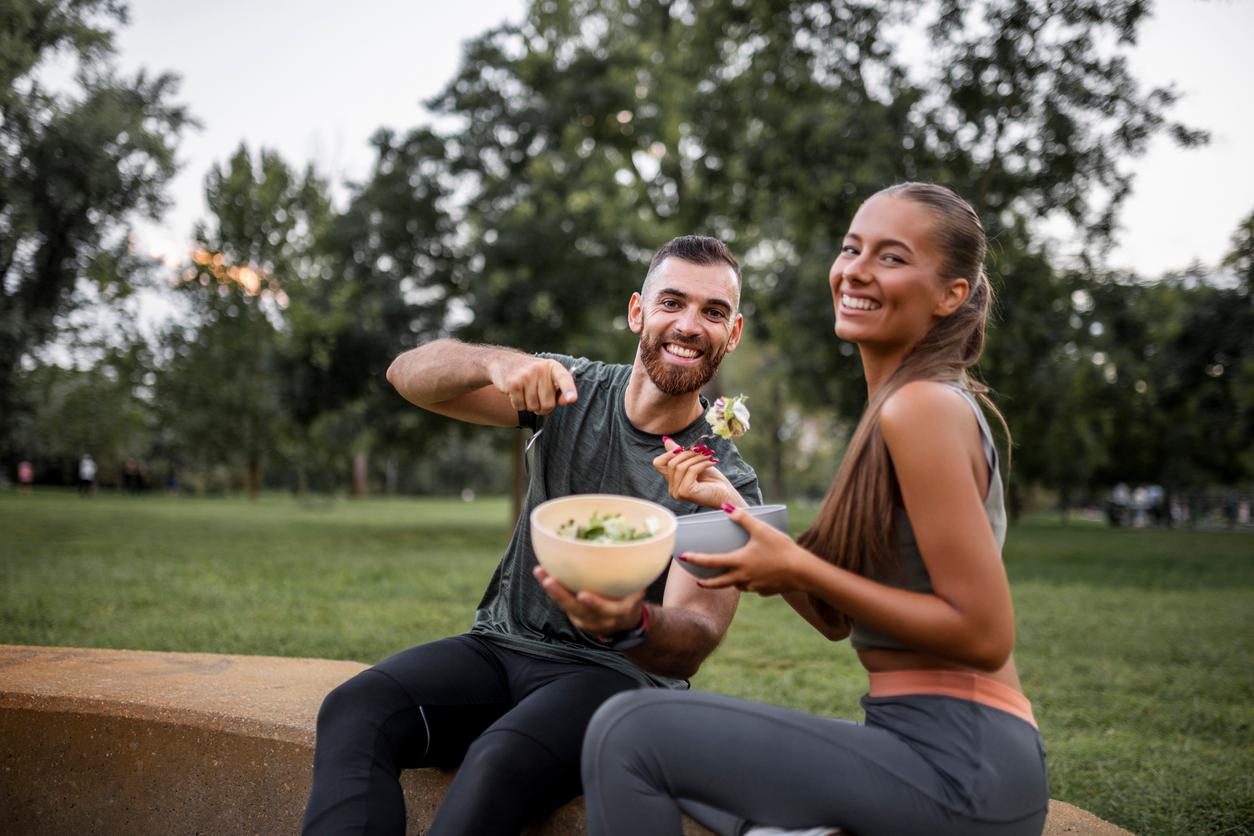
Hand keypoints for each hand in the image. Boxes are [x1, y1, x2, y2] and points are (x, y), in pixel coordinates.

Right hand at [489, 356, 576, 415]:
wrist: (503, 362)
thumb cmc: (531, 375)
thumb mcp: (547, 377)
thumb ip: (559, 390)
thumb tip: (567, 401)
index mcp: (553, 367)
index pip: (564, 378)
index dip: (568, 389)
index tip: (572, 399)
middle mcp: (541, 369)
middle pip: (548, 403)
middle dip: (542, 408)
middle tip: (536, 398)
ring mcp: (526, 375)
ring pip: (533, 407)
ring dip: (528, 406)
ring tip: (525, 393)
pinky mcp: (513, 383)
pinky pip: (519, 406)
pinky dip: (518, 405)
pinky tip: (516, 393)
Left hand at [533, 566, 646, 634]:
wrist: (624, 625)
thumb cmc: (630, 602)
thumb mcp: (637, 592)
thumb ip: (633, 579)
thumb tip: (633, 553)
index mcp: (618, 613)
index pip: (606, 610)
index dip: (595, 603)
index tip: (583, 594)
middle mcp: (599, 620)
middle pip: (577, 610)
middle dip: (561, 595)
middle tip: (549, 580)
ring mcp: (585, 620)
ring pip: (565, 606)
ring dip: (551, 590)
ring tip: (540, 572)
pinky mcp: (575, 617)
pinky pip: (562, 603)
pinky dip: (552, 590)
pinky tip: (542, 574)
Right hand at [652, 437, 741, 509]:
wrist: (726, 494)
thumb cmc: (712, 480)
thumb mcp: (694, 462)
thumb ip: (680, 454)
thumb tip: (666, 440)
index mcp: (672, 482)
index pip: (658, 463)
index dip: (669, 452)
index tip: (684, 447)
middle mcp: (672, 489)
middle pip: (672, 463)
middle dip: (688, 453)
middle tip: (703, 450)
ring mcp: (677, 492)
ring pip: (681, 466)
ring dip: (697, 458)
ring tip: (709, 455)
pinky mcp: (685, 492)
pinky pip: (690, 471)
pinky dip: (702, 464)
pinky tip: (712, 462)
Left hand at [680, 506, 808, 595]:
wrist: (803, 572)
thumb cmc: (782, 549)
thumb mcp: (762, 530)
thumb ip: (743, 518)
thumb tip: (727, 508)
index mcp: (739, 562)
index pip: (711, 562)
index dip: (696, 559)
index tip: (683, 558)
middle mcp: (743, 578)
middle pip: (718, 583)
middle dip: (706, 582)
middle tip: (698, 581)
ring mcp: (754, 587)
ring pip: (737, 585)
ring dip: (730, 582)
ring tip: (730, 574)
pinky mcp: (765, 591)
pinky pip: (752, 588)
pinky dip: (749, 583)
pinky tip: (755, 576)